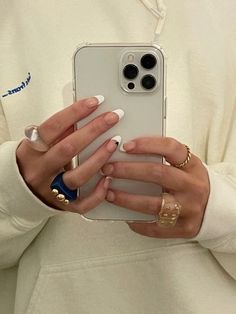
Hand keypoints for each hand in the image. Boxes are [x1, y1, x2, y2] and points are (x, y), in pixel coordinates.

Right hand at [16, 96, 122, 212]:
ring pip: (77, 176)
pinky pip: (82, 204)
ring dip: (99, 158)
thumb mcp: (37, 143)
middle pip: (68, 148)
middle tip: (113, 117)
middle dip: (93, 130)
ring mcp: (52, 190)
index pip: (53, 127)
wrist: (21, 191)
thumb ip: (58, 131)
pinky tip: (108, 179)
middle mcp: (41, 171)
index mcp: (31, 151)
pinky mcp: (63, 205)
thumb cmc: (33, 162)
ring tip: (114, 142)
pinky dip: (97, 193)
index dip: (74, 113)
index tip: (95, 101)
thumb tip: (83, 114)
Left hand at [101, 137, 209, 237]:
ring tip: (109, 193)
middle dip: (129, 171)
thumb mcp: (184, 166)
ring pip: (153, 204)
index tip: (126, 146)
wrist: (214, 208)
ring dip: (127, 198)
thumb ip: (162, 158)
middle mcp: (193, 187)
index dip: (147, 145)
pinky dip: (137, 222)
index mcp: (193, 166)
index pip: (171, 148)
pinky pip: (155, 227)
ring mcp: (190, 209)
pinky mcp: (184, 229)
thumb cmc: (189, 182)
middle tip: (108, 168)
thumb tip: (125, 153)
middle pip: (158, 174)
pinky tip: (123, 216)